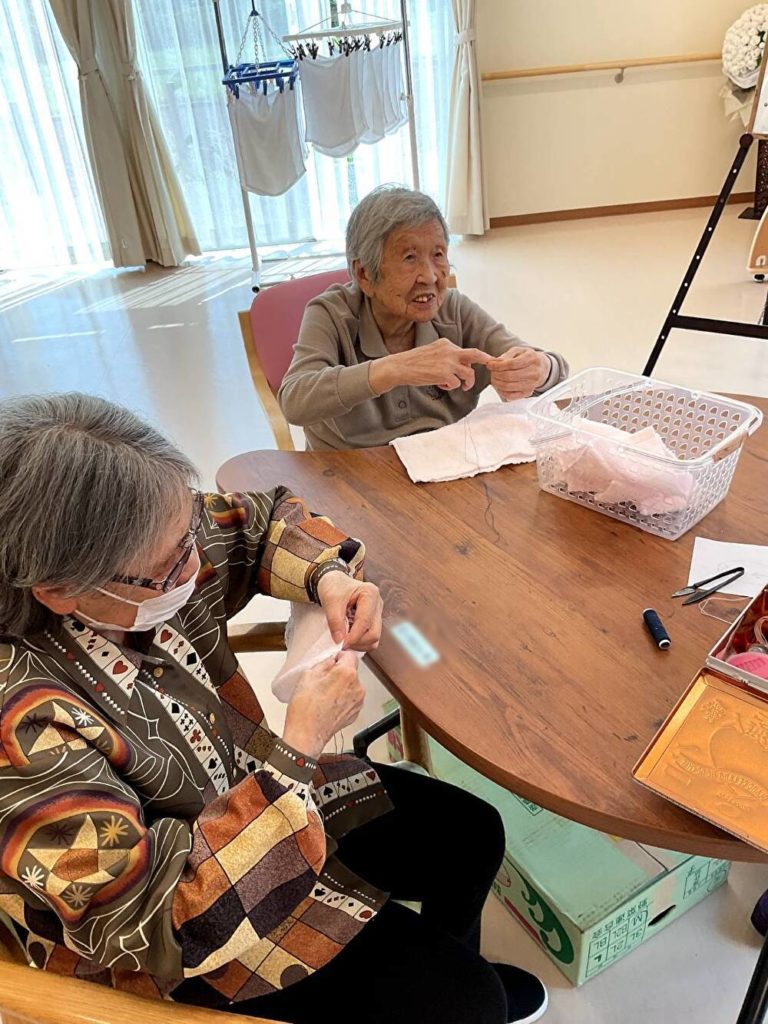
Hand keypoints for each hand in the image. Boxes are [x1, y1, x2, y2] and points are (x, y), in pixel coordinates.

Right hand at [283, 653, 364, 758]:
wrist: (306, 734)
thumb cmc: (305, 709)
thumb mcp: (308, 675)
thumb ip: (324, 663)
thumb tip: (331, 660)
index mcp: (347, 674)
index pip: (350, 655)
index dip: (339, 656)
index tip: (332, 661)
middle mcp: (357, 687)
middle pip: (352, 671)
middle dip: (339, 672)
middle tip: (323, 680)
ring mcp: (357, 702)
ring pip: (351, 685)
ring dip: (341, 686)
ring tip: (324, 694)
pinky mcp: (355, 713)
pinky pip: (351, 699)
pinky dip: (342, 699)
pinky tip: (328, 704)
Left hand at [317, 571, 382, 649]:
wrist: (333, 582)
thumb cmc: (333, 586)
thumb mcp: (330, 600)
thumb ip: (334, 621)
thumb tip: (339, 641)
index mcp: (370, 593)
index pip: (365, 622)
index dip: (353, 636)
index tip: (341, 644)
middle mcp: (377, 604)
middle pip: (374, 633)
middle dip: (357, 642)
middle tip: (341, 644)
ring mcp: (377, 614)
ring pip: (374, 639)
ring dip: (359, 644)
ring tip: (344, 640)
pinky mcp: (373, 621)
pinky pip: (370, 638)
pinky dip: (359, 643)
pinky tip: (348, 637)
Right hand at [369, 338, 492, 393]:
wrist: (400, 367)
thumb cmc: (413, 362)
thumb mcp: (432, 352)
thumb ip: (445, 355)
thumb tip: (456, 365)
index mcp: (446, 344)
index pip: (465, 351)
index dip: (473, 359)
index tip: (484, 360)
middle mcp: (450, 351)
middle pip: (475, 354)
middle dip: (486, 360)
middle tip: (492, 364)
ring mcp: (448, 362)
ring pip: (469, 373)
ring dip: (466, 382)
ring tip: (460, 386)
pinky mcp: (445, 374)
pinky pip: (456, 383)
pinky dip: (450, 387)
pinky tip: (440, 385)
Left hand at [487, 347, 549, 400]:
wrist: (542, 368)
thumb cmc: (528, 358)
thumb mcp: (519, 351)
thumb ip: (506, 355)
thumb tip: (495, 362)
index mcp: (532, 358)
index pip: (512, 364)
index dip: (498, 365)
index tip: (490, 365)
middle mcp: (534, 372)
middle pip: (509, 376)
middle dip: (496, 374)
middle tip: (491, 372)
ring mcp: (532, 384)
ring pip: (508, 386)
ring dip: (497, 383)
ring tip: (494, 378)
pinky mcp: (528, 393)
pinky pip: (511, 395)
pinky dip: (501, 391)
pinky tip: (499, 385)